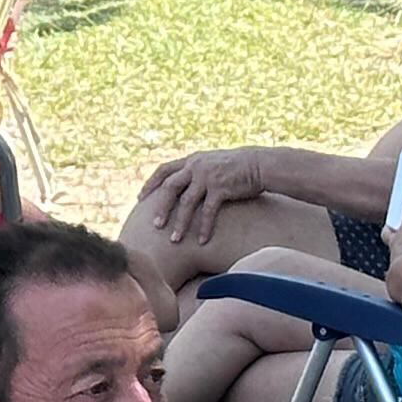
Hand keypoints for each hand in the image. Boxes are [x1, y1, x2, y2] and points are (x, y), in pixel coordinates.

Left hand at [140, 149, 273, 244]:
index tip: (140, 198)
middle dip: (160, 208)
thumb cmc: (238, 167)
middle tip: (154, 225)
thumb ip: (197, 171)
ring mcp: (208, 176)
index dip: (151, 184)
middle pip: (170, 187)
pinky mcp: (221, 188)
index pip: (164, 169)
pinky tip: (202, 241)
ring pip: (186, 203)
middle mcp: (196, 166)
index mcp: (192, 160)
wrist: (260, 164)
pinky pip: (208, 211)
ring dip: (180, 223)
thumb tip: (184, 183)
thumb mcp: (212, 163)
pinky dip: (204, 227)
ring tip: (174, 239)